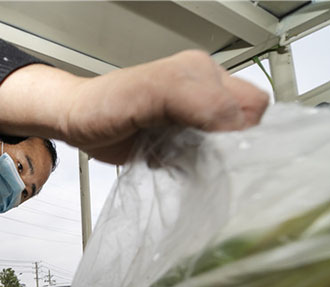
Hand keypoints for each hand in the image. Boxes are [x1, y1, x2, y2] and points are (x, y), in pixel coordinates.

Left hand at [0, 51, 268, 164]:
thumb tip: (233, 123)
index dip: (239, 126)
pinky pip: (202, 163)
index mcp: (203, 74)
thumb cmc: (104, 103)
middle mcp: (203, 94)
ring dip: (205, 158)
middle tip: (193, 150)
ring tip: (174, 153)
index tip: (214, 142)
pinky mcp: (179, 144)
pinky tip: (166, 160)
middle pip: (244, 128)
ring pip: (225, 149)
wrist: (77, 122)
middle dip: (225, 145)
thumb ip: (196, 100)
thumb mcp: (151, 92)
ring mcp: (192, 121)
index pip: (252, 104)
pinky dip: (189, 168)